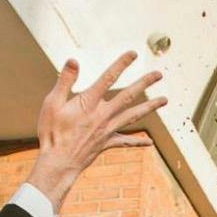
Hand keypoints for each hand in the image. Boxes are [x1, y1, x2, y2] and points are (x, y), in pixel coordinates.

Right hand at [26, 52, 167, 209]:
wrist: (58, 163)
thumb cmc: (52, 132)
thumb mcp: (52, 102)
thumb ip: (65, 80)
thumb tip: (73, 60)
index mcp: (89, 102)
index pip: (109, 77)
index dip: (122, 64)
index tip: (134, 54)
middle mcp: (102, 115)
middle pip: (128, 95)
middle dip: (144, 83)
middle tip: (159, 74)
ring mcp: (107, 130)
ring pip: (133, 116)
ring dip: (150, 106)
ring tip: (164, 100)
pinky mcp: (107, 144)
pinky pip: (126, 141)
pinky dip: (138, 141)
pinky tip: (150, 142)